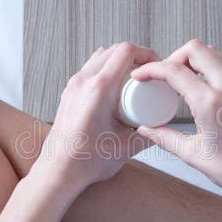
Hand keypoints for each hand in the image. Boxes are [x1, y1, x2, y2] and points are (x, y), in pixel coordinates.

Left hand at [38, 42, 158, 188]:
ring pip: (100, 57)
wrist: (58, 171)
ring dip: (118, 63)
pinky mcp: (69, 93)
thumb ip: (150, 134)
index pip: (125, 51)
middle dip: (135, 57)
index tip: (155, 65)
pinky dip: (105, 72)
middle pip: (113, 50)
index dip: (145, 53)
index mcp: (99, 89)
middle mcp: (83, 82)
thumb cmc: (86, 161)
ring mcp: (73, 86)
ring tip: (132, 82)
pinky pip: (90, 70)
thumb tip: (163, 126)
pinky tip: (115, 92)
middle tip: (147, 74)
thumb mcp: (127, 147)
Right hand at [132, 39, 221, 198]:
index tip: (141, 75)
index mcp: (211, 102)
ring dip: (194, 61)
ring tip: (183, 82)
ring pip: (214, 55)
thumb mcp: (193, 154)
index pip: (174, 71)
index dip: (151, 70)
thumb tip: (145, 130)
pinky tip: (203, 91)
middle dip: (174, 57)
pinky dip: (211, 71)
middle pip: (196, 48)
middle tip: (164, 75)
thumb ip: (165, 137)